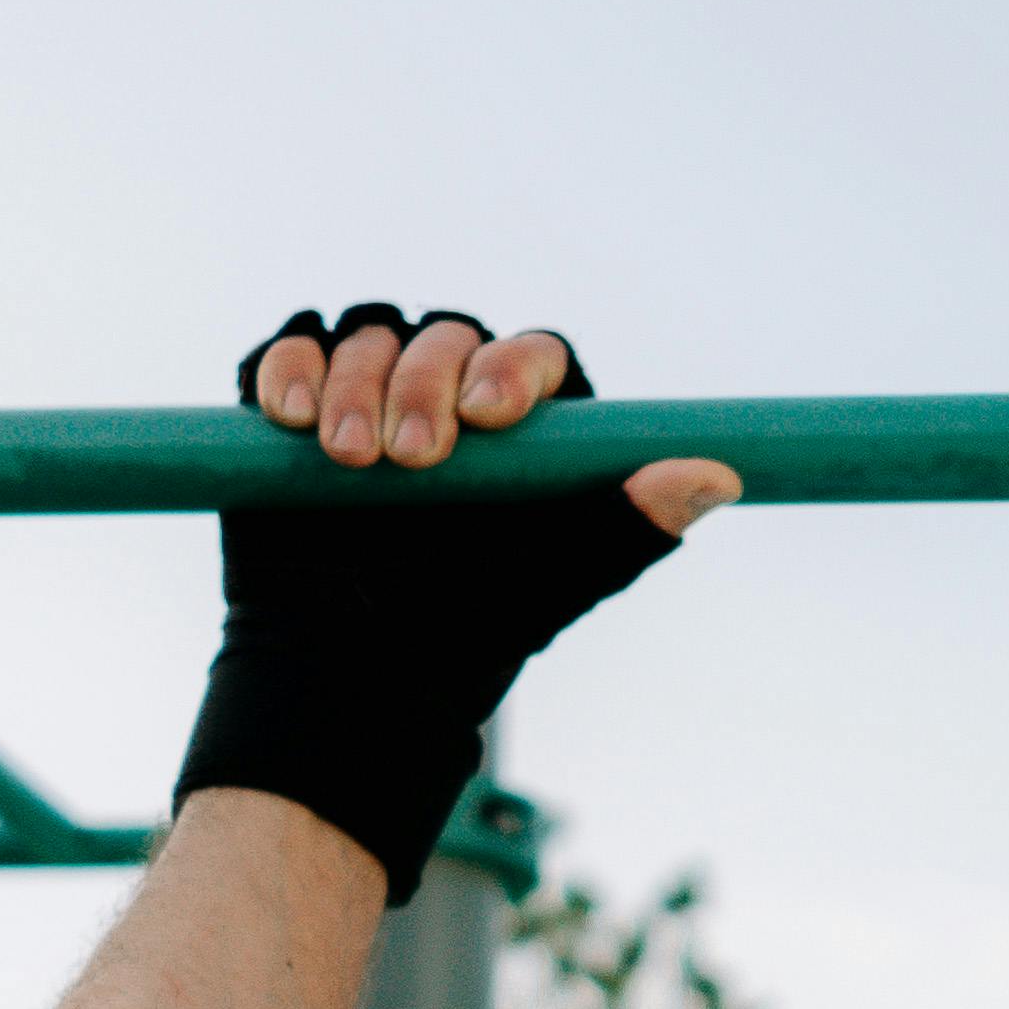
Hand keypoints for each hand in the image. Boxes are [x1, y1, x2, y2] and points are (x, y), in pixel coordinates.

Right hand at [173, 302, 738, 903]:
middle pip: (445, 337)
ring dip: (357, 382)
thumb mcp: (554, 577)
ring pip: (369, 336)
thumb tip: (718, 478)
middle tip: (411, 460)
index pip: (532, 358)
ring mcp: (373, 392)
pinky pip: (292, 354)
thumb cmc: (468, 628)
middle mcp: (451, 396)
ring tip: (352, 459)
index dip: (512, 369)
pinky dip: (290, 372)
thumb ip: (628, 524)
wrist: (356, 672)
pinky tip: (293, 417)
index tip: (491, 415)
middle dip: (424, 384)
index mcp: (524, 427)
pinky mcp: (297, 406)